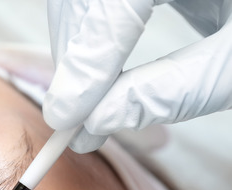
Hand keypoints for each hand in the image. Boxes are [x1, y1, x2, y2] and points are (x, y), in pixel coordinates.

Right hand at [43, 0, 231, 152]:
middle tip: (75, 110)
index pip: (114, 3)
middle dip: (75, 49)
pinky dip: (96, 25)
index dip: (86, 61)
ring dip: (79, 38)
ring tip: (89, 91)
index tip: (67, 117)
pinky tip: (103, 60)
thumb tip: (102, 120)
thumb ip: (179, 87)